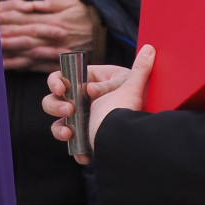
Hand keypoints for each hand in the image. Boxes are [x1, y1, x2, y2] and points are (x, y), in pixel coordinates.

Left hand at [0, 0, 103, 71]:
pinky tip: (11, 67)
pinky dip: (25, 67)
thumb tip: (33, 4)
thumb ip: (50, 4)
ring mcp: (55, 52)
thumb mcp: (70, 2)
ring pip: (29, 54)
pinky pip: (40, 66)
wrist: (106, 28)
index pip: (26, 22)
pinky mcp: (59, 62)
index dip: (9, 23)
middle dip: (5, 40)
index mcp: (53, 21)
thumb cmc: (85, 12)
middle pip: (24, 39)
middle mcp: (52, 38)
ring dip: (10, 56)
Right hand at [45, 44, 154, 163]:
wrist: (129, 143)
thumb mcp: (131, 88)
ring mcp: (82, 122)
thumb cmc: (127, 111)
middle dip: (55, 105)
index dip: (56, 82)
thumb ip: (140, 69)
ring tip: (69, 134)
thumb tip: (150, 49)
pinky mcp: (85, 139)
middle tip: (69, 109)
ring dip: (59, 128)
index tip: (62, 88)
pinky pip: (72, 145)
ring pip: (58, 123)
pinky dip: (76, 150)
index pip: (63, 77)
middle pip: (54, 100)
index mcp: (89, 86)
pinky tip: (84, 155)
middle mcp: (83, 103)